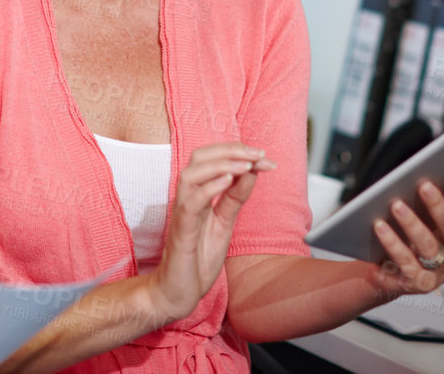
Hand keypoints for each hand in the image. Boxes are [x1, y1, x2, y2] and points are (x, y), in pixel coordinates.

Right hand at [146, 142, 270, 325]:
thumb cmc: (196, 259)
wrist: (179, 293)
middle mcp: (187, 199)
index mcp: (198, 195)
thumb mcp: (224, 224)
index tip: (265, 158)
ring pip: (191, 174)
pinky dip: (209, 188)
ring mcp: (182, 214)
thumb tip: (252, 172)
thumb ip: (234, 199)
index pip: (212, 159)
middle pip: (199, 157)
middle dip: (230, 150)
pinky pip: (190, 204)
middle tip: (258, 154)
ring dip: (221, 164)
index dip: (238, 152)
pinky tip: (228, 181)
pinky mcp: (181, 233)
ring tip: (246, 164)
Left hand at [367, 163, 443, 298]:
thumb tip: (433, 167)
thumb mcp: (432, 216)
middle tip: (423, 185)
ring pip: (429, 247)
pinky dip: (393, 246)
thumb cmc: (418, 235)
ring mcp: (442, 271)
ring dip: (412, 225)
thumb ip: (438, 198)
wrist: (396, 271)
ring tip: (396, 205)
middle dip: (438, 206)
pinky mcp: (421, 284)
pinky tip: (380, 229)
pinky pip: (406, 264)